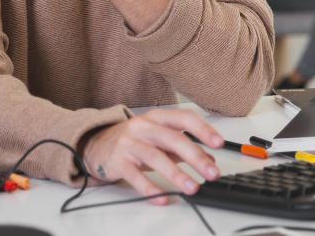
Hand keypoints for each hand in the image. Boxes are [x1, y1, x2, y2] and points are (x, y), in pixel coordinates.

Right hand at [80, 109, 223, 204]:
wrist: (96, 144)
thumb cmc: (133, 140)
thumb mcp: (159, 138)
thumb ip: (182, 148)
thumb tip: (209, 158)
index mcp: (157, 117)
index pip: (183, 118)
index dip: (202, 129)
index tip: (218, 143)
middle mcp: (143, 127)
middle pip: (173, 139)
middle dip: (195, 157)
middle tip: (211, 172)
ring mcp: (129, 143)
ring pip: (155, 157)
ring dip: (176, 174)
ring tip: (192, 187)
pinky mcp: (117, 161)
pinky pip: (135, 176)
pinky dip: (150, 188)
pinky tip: (163, 197)